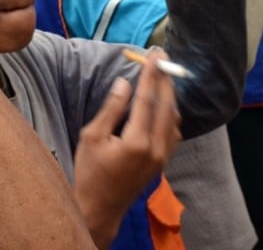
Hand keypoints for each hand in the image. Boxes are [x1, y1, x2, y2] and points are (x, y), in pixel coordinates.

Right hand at [73, 49, 180, 248]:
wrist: (99, 208)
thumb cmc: (89, 171)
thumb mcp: (91, 136)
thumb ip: (111, 108)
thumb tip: (125, 82)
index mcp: (137, 141)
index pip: (147, 99)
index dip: (151, 74)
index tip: (155, 54)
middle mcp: (156, 148)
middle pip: (167, 105)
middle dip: (165, 78)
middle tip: (163, 57)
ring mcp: (163, 156)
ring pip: (173, 118)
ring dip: (169, 94)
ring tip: (161, 75)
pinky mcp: (163, 161)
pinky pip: (173, 131)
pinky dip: (170, 112)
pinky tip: (162, 103)